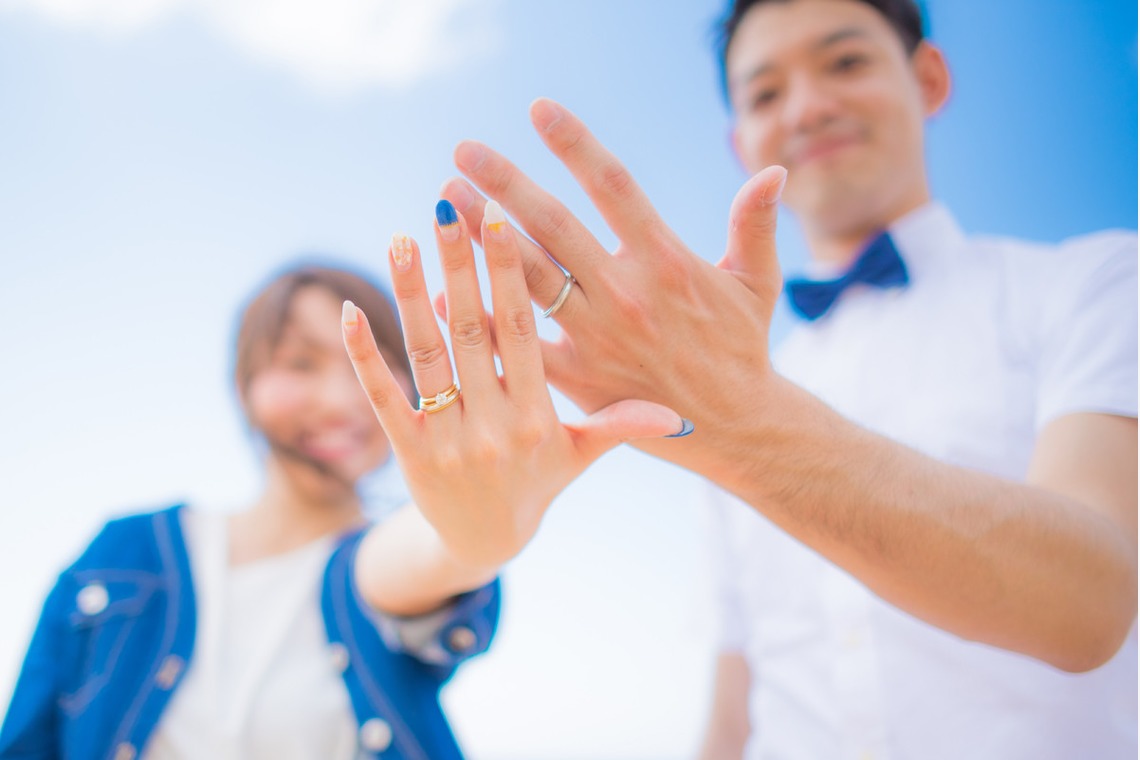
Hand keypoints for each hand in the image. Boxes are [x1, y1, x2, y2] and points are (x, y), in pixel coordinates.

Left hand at [342, 197, 686, 570]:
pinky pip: (383, 397)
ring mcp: (446, 441)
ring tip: (401, 238)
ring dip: (411, 295)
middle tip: (447, 209)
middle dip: (459, 268)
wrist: (484, 542)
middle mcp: (493, 427)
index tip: (502, 223)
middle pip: (473, 334)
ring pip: (427, 356)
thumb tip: (677, 415)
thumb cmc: (538, 485)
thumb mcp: (582, 455)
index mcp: (538, 418)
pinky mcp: (407, 452)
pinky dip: (364, 355)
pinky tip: (349, 309)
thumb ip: (619, 424)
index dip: (511, 277)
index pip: (524, 335)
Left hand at [440, 98, 788, 475]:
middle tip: (463, 151)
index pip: (614, 187)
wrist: (734, 428)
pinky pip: (522, 347)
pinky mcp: (579, 380)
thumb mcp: (756, 283)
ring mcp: (598, 338)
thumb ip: (754, 225)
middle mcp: (626, 295)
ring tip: (446, 203)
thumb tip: (775, 170)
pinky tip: (445, 294)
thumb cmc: (743, 348)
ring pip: (528, 280)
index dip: (576, 145)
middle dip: (506, 184)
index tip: (539, 110)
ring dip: (484, 240)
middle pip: (555, 228)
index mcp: (666, 262)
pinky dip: (484, 322)